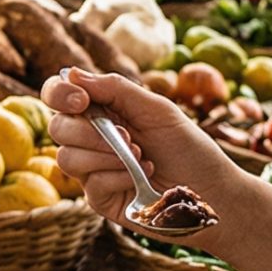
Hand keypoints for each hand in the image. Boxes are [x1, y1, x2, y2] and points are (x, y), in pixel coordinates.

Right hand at [41, 66, 245, 238]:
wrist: (212, 191)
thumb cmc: (189, 148)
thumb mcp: (157, 109)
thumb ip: (115, 89)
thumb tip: (71, 73)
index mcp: (102, 111)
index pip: (59, 97)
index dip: (59, 94)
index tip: (81, 100)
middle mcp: (91, 139)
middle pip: (58, 128)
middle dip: (91, 131)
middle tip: (129, 137)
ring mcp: (93, 169)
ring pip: (67, 158)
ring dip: (108, 155)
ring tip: (143, 158)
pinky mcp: (99, 198)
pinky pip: (90, 183)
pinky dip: (118, 177)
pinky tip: (142, 179)